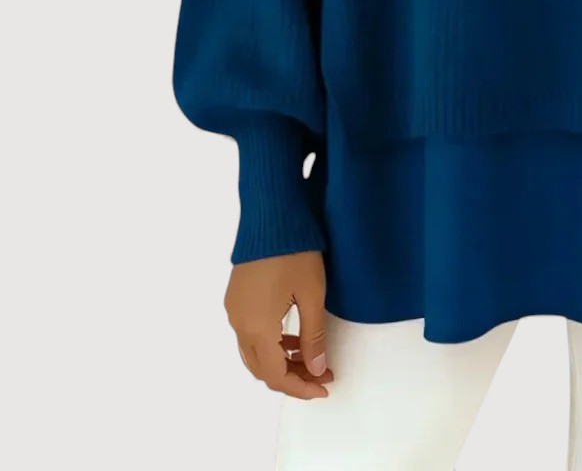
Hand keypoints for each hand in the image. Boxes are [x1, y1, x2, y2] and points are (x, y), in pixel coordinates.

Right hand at [225, 250, 333, 399]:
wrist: (272, 216)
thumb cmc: (296, 252)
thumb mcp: (312, 295)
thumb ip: (313, 336)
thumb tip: (317, 367)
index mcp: (257, 327)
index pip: (276, 375)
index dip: (300, 387)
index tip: (324, 387)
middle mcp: (239, 323)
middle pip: (262, 368)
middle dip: (292, 376)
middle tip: (321, 373)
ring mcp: (234, 310)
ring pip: (254, 352)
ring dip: (280, 360)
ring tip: (311, 356)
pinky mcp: (235, 297)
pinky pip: (249, 333)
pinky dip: (270, 343)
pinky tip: (292, 336)